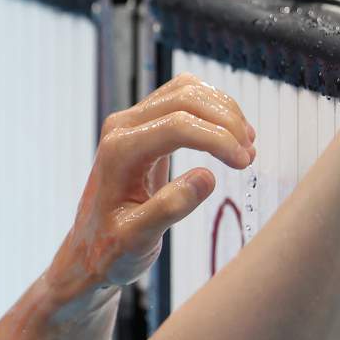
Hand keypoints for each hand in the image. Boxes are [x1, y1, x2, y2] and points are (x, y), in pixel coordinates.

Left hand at [45, 74, 255, 309]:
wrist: (90, 249)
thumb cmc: (110, 249)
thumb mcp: (137, 239)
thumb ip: (168, 209)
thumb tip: (207, 177)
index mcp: (119, 152)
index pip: (177, 125)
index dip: (217, 139)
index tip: (244, 163)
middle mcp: (122, 127)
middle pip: (185, 99)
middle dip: (225, 122)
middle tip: (249, 157)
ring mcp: (132, 122)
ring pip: (186, 90)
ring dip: (223, 111)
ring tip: (246, 146)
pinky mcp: (144, 125)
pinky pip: (182, 98)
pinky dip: (212, 110)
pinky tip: (230, 136)